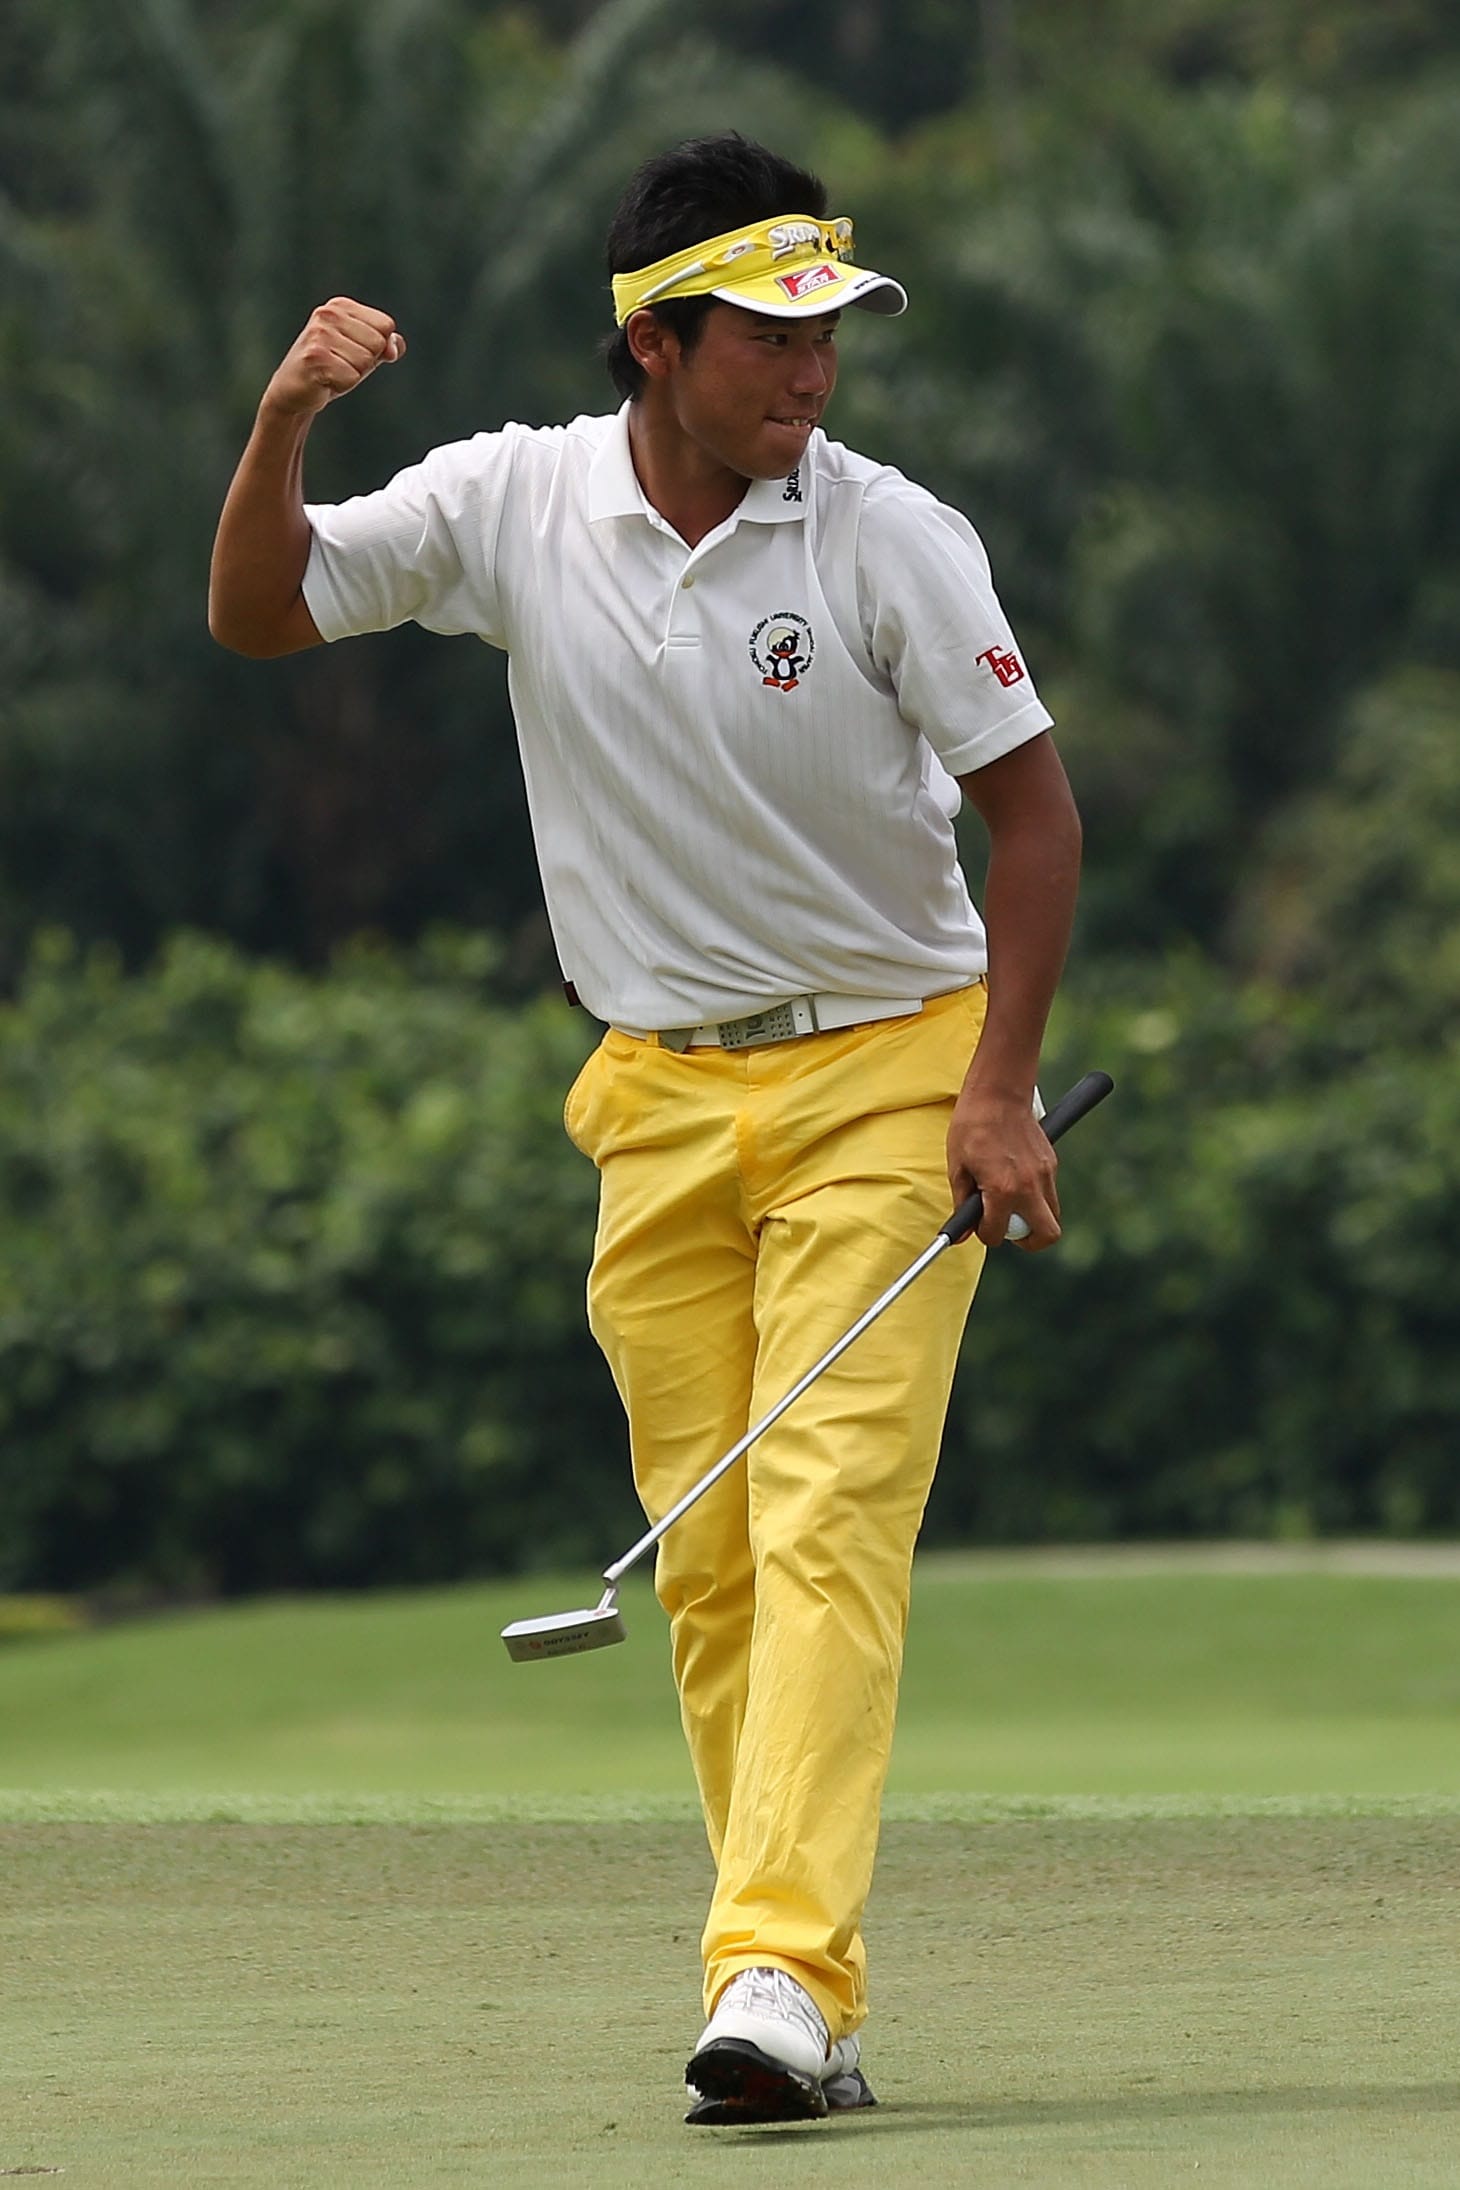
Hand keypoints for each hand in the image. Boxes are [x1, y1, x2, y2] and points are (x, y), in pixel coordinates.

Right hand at [261, 297, 405, 418]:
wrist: (292, 391)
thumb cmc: (330, 370)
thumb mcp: (362, 353)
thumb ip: (384, 345)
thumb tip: (394, 347)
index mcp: (341, 306)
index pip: (386, 325)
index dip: (378, 347)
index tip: (353, 351)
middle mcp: (328, 314)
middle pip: (379, 343)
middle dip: (365, 363)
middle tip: (340, 365)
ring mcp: (320, 335)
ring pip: (366, 362)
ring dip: (353, 375)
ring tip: (332, 372)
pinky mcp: (315, 357)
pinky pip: (352, 378)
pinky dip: (342, 386)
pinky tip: (324, 381)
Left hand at [947, 1087, 1059, 1251]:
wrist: (999, 1092)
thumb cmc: (972, 1125)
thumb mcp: (958, 1166)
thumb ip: (962, 1203)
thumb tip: (961, 1232)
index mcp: (1002, 1189)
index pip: (998, 1234)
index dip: (985, 1234)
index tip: (980, 1225)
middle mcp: (1029, 1186)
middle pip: (1047, 1235)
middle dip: (1029, 1241)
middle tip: (1010, 1230)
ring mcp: (1045, 1175)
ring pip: (1052, 1215)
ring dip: (1034, 1218)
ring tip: (1012, 1205)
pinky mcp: (1051, 1163)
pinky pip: (1049, 1192)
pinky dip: (1036, 1196)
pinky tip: (1016, 1179)